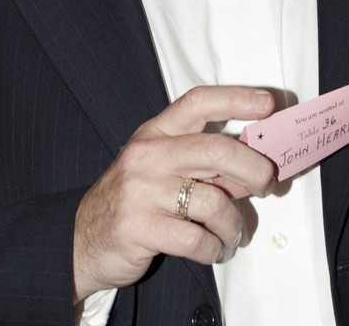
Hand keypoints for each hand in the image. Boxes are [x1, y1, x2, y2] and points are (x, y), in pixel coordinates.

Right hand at [72, 85, 276, 302]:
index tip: (266, 104)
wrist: (81, 239)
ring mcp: (141, 191)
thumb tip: (254, 163)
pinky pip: (197, 239)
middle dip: (253, 168)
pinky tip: (212, 249)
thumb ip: (202, 161)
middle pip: (216, 150)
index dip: (235, 99)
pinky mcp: (139, 228)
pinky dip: (214, 248)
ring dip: (233, 223)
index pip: (198, 102)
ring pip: (213, 201)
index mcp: (155, 132)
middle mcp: (148, 155)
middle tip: (267, 184)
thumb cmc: (134, 199)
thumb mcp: (161, 167)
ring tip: (231, 233)